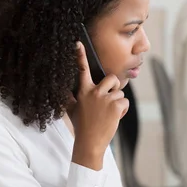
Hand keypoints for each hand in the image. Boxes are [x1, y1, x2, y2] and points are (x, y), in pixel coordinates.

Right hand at [71, 42, 128, 169]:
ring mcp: (105, 99)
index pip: (82, 70)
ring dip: (118, 103)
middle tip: (109, 100)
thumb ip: (69, 98)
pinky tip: (114, 118)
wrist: (89, 142)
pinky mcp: (116, 106)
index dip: (79, 56)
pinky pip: (125, 102)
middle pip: (112, 79)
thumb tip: (61, 91)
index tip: (77, 43)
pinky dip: (122, 110)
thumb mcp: (71, 110)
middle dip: (114, 87)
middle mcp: (94, 92)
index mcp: (83, 91)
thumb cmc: (81, 126)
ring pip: (120, 93)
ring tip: (108, 114)